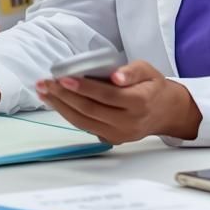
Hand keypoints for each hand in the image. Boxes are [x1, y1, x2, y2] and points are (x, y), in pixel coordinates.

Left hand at [35, 60, 201, 142]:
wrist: (165, 112)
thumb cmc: (153, 87)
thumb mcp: (148, 71)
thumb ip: (131, 71)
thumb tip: (115, 76)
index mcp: (140, 102)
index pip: (107, 96)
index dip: (84, 88)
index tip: (63, 79)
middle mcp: (129, 122)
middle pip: (90, 110)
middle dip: (63, 96)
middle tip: (44, 83)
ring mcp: (119, 134)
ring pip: (84, 122)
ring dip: (60, 107)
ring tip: (44, 92)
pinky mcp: (111, 139)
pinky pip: (85, 126)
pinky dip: (68, 114)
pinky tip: (56, 102)